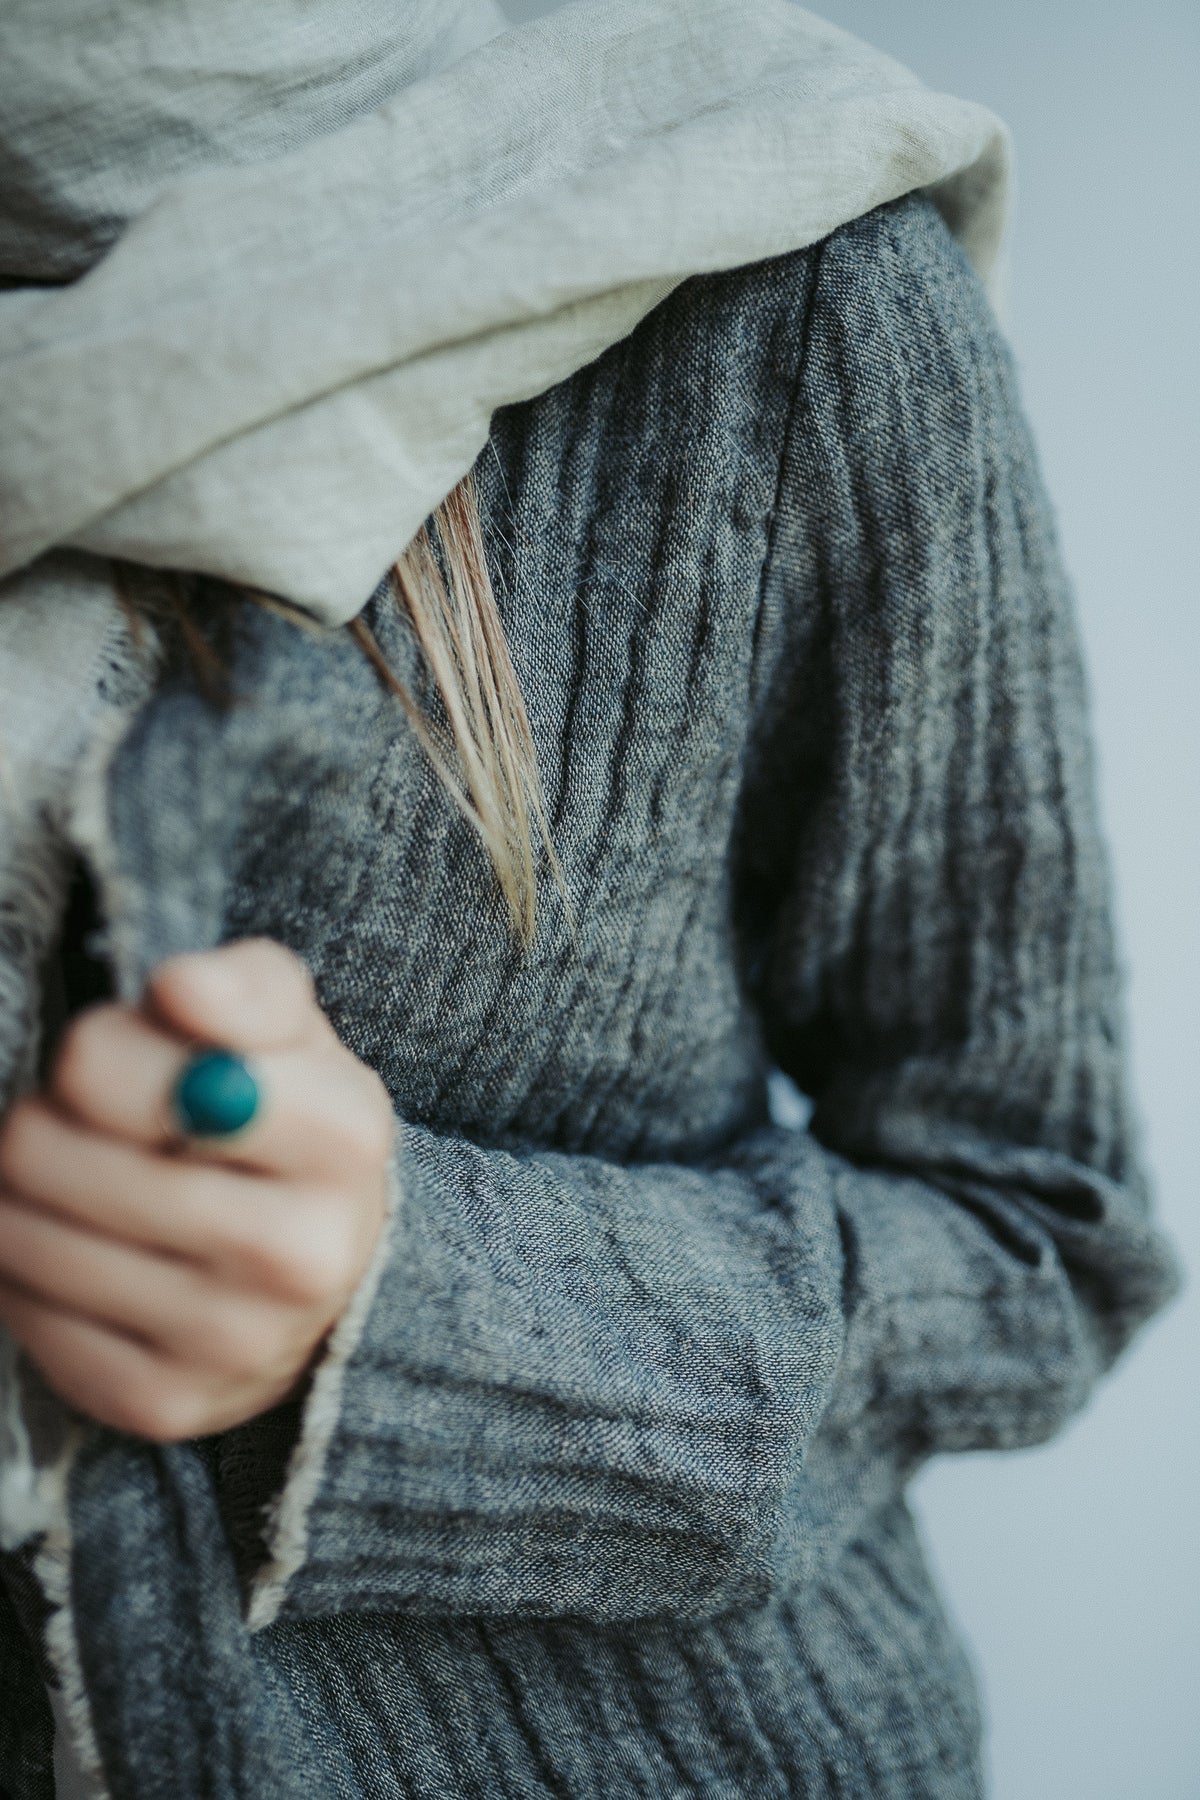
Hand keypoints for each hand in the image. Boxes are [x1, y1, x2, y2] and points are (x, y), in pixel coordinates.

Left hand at [0, 940, 391, 1441]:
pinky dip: (25, 1275)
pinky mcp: (165, 1403)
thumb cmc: (288, 1123)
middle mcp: (300, 1252)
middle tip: (78, 1125)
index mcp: (341, 1134)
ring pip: (20, 1236)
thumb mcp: (290, 1033)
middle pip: (45, 1151)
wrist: (338, 1276)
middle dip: (42, 1120)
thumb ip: (244, 987)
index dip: (94, 1049)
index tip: (116, 1063)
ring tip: (72, 1183)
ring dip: (22, 1195)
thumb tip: (178, 990)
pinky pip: (24, 1316)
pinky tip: (79, 1253)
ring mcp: (233, 1341)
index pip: (125, 1071)